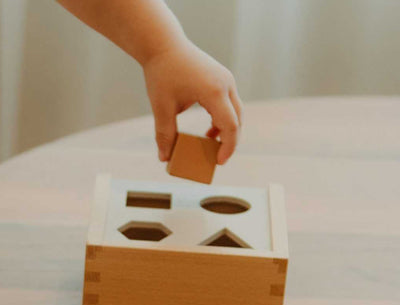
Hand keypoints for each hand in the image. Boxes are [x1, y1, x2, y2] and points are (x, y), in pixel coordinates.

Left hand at [143, 39, 241, 164]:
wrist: (165, 46)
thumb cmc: (163, 74)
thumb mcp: (162, 108)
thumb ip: (165, 134)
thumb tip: (164, 158)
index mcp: (215, 92)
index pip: (230, 125)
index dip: (228, 147)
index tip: (219, 163)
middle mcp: (226, 84)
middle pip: (238, 119)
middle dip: (230, 141)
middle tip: (216, 159)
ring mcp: (226, 79)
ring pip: (235, 111)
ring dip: (226, 130)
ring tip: (210, 145)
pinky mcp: (221, 78)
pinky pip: (228, 103)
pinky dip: (222, 119)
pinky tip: (209, 131)